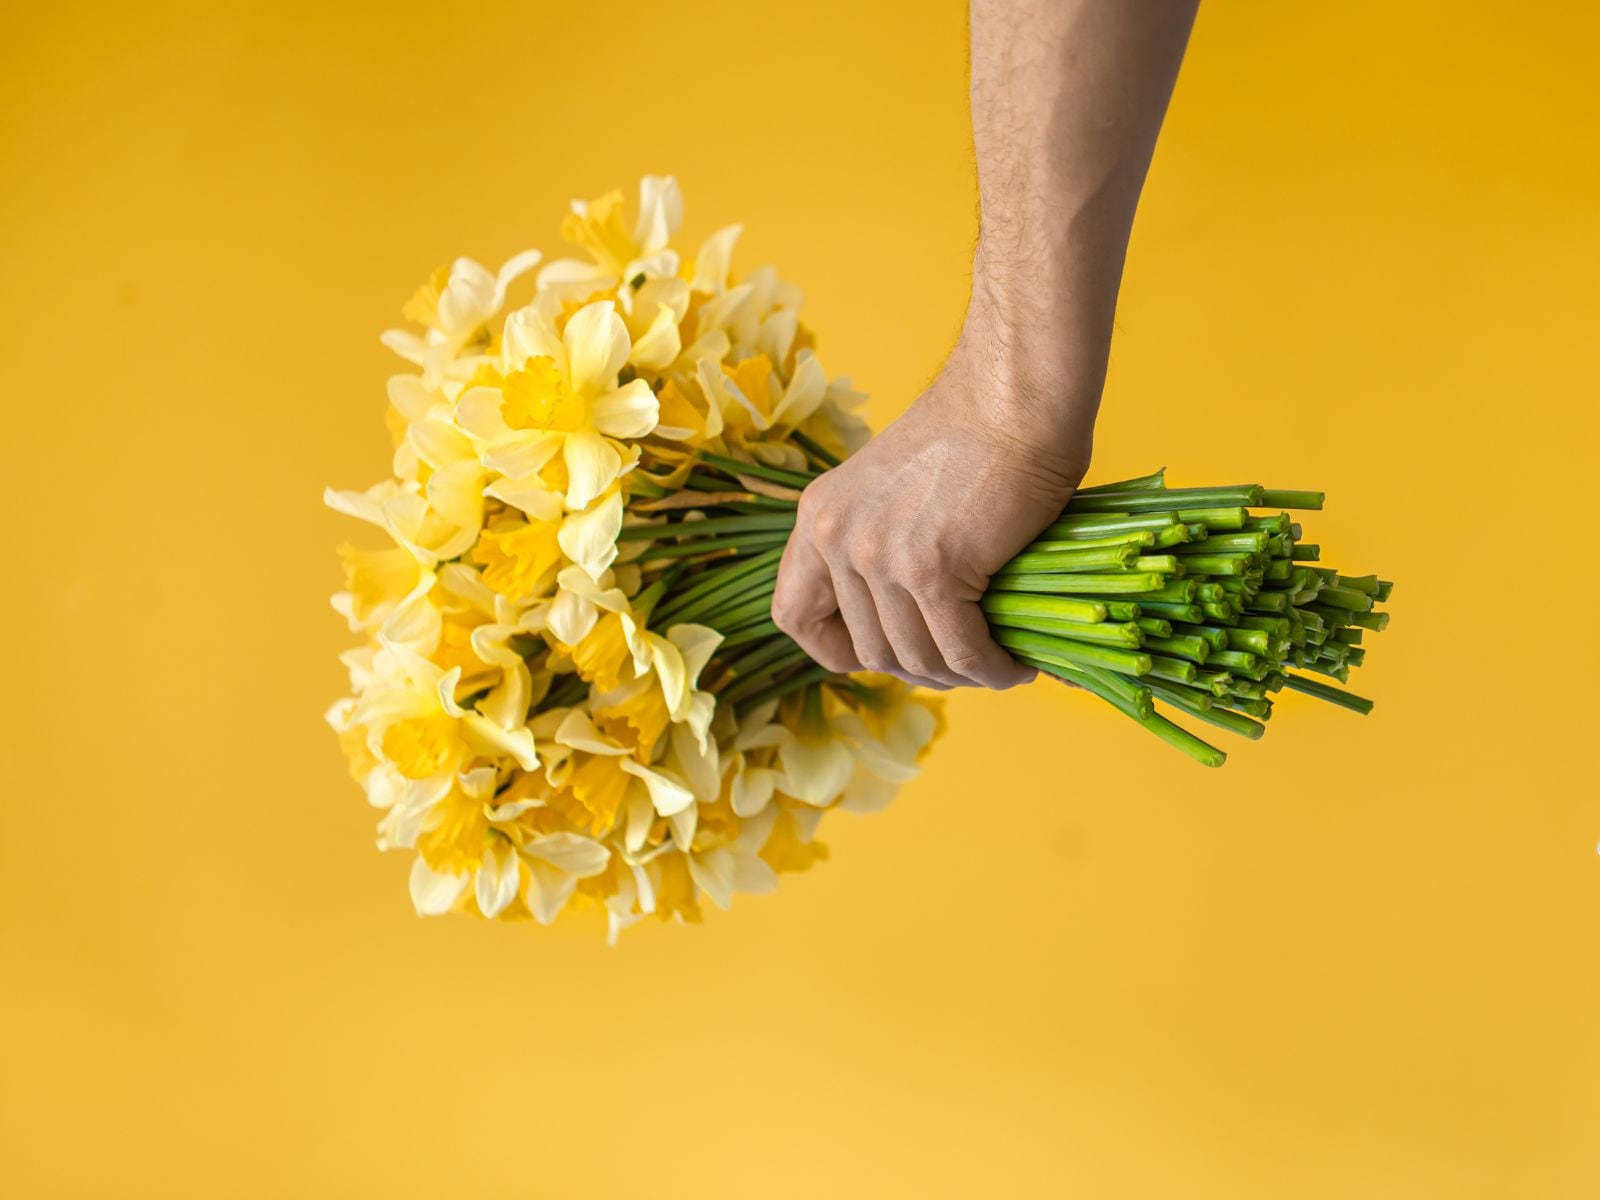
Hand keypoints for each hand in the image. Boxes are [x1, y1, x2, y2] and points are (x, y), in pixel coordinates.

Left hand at [772, 328, 1093, 689]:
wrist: (1014, 393)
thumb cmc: (976, 434)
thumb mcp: (893, 491)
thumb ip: (880, 546)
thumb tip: (906, 628)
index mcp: (817, 516)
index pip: (793, 615)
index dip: (834, 651)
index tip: (887, 652)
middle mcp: (834, 537)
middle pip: (867, 649)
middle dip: (921, 669)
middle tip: (968, 661)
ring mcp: (878, 555)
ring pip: (915, 658)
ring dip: (961, 676)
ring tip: (999, 666)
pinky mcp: (932, 569)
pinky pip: (961, 650)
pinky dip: (992, 668)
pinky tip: (1018, 665)